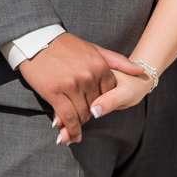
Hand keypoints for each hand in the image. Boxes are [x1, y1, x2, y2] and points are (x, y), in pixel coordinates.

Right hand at [17, 33, 145, 145]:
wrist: (37, 40)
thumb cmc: (64, 45)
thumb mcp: (94, 49)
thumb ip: (117, 61)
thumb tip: (139, 71)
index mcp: (99, 66)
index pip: (108, 93)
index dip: (102, 102)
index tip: (95, 106)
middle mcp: (88, 77)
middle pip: (95, 106)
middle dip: (90, 114)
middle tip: (83, 119)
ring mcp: (72, 86)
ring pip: (82, 114)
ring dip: (80, 125)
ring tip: (76, 131)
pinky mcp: (55, 93)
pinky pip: (67, 117)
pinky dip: (70, 129)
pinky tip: (71, 136)